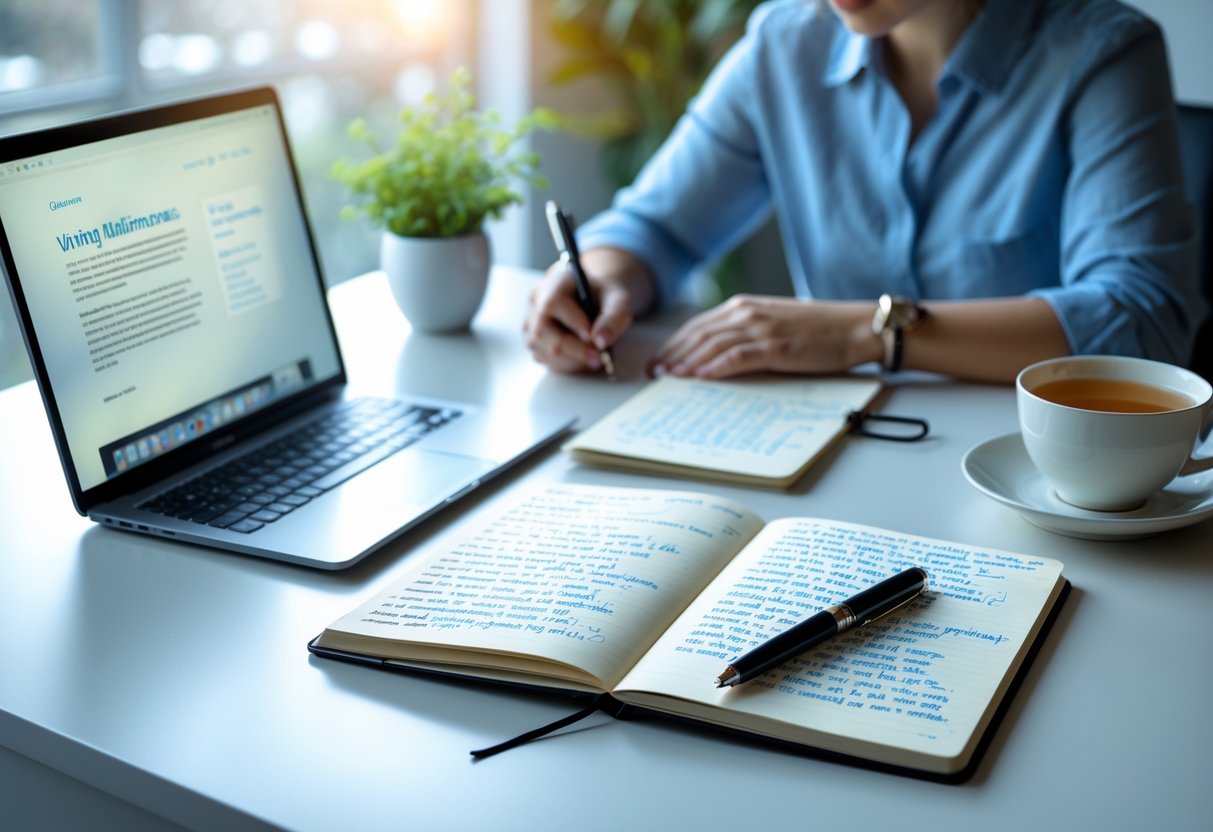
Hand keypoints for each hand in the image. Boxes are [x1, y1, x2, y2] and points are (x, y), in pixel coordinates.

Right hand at [524, 247, 653, 373]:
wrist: (593, 301)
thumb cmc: (603, 298)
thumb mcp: (618, 300)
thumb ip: (614, 317)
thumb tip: (601, 341)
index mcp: (556, 282)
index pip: (554, 302)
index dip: (571, 322)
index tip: (591, 337)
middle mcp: (537, 302)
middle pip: (543, 331)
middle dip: (574, 349)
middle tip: (599, 358)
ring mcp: (531, 323)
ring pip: (544, 349)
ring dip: (572, 360)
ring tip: (595, 357)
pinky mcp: (533, 342)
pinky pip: (545, 359)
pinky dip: (567, 364)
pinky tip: (582, 357)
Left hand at [648, 294, 880, 377]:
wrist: (854, 327)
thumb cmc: (817, 330)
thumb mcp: (773, 323)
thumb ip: (744, 332)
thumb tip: (714, 355)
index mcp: (744, 307)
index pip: (697, 326)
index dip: (673, 344)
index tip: (657, 362)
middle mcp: (747, 313)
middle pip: (698, 335)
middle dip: (672, 355)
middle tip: (653, 374)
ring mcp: (762, 329)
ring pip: (713, 345)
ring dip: (687, 362)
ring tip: (669, 377)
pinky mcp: (777, 347)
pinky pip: (739, 356)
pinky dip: (717, 366)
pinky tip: (702, 377)